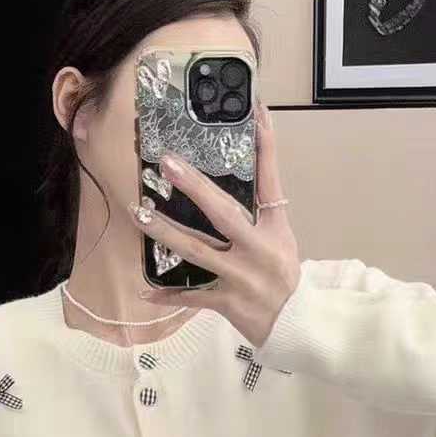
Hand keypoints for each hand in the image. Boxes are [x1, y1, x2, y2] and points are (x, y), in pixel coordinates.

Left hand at [129, 102, 301, 349]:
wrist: (294, 324)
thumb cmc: (282, 275)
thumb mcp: (279, 239)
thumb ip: (259, 211)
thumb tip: (231, 178)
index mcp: (274, 229)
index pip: (270, 181)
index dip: (266, 147)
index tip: (257, 113)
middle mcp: (258, 249)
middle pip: (223, 212)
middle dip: (194, 186)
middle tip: (167, 162)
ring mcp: (242, 276)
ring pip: (198, 251)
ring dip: (166, 232)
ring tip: (141, 214)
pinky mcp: (228, 301)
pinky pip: (192, 297)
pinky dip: (168, 296)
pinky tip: (145, 290)